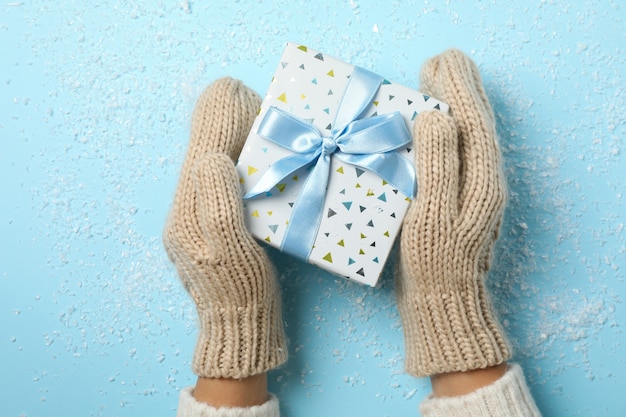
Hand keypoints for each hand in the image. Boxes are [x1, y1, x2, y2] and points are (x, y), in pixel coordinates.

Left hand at [162, 78, 286, 382]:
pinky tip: (245, 158)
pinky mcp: (206, 230)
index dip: (217, 122)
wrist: (236, 329)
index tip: (231, 92)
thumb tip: (211, 157)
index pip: (203, 154)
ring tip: (243, 118)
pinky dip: (230, 163)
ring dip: (224, 141)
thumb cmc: (242, 293)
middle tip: (236, 95)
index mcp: (189, 216)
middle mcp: (185, 215)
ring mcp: (193, 224)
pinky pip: (215, 186)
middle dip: (218, 124)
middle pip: (201, 157)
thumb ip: (219, 204)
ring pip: (207, 170)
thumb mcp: (233, 251)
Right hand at [397, 50, 510, 378]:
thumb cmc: (434, 262)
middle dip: (457, 90)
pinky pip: (452, 154)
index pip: (470, 120)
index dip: (456, 88)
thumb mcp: (433, 212)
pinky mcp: (457, 200)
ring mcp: (472, 190)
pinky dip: (441, 133)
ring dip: (450, 108)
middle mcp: (482, 179)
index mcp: (480, 177)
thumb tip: (438, 116)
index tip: (439, 63)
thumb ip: (439, 163)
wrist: (442, 301)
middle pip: (472, 124)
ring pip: (464, 138)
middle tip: (436, 64)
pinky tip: (426, 129)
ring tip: (433, 85)